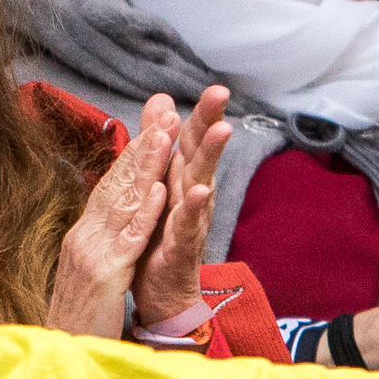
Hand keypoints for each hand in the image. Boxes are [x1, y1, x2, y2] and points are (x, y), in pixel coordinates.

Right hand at [45, 93, 177, 337]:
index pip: (110, 186)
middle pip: (116, 184)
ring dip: (145, 167)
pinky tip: (159, 191)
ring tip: (165, 135)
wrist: (60, 355)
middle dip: (142, 147)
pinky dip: (143, 213)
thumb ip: (101, 243)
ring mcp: (91, 254)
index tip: (155, 125)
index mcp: (83, 235)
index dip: (133, 155)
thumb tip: (112, 219)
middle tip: (165, 113)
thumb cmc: (79, 318)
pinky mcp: (104, 276)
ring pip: (123, 203)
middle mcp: (83, 237)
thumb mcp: (90, 274)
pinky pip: (128, 240)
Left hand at [129, 86, 231, 329]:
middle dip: (212, 123)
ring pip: (201, 183)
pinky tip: (199, 192)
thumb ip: (159, 142)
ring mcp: (190, 220)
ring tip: (222, 131)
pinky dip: (193, 208)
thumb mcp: (157, 182)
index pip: (193, 141)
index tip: (216, 87)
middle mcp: (192, 195)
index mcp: (181, 179)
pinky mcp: (181, 246)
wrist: (160, 291)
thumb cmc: (160, 232)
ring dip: (210, 157)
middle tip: (221, 94)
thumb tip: (161, 99)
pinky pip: (187, 225)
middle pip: (202, 154)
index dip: (203, 115)